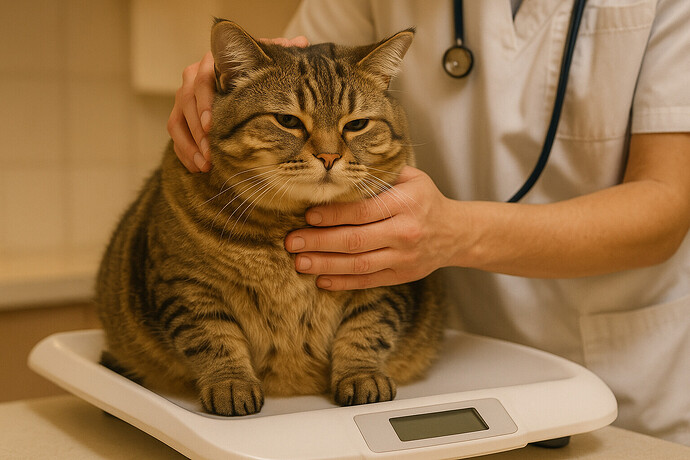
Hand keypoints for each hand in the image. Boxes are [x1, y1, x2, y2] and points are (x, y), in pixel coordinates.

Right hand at [168, 36, 308, 172]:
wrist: (246, 85)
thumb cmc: (258, 74)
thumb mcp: (269, 64)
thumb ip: (280, 55)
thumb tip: (301, 42)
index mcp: (212, 62)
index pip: (202, 79)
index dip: (206, 103)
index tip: (213, 125)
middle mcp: (194, 77)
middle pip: (185, 100)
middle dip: (198, 129)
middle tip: (210, 150)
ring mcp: (185, 97)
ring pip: (177, 119)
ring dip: (191, 144)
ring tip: (206, 163)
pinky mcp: (180, 116)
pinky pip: (175, 134)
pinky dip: (185, 152)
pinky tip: (198, 167)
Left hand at [284, 166, 459, 289]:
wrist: (456, 233)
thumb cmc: (426, 200)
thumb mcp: (411, 178)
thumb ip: (380, 174)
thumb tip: (340, 165)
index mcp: (406, 203)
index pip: (362, 211)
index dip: (333, 215)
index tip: (307, 215)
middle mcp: (405, 232)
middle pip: (355, 240)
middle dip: (319, 242)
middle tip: (291, 241)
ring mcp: (404, 258)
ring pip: (359, 264)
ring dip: (325, 265)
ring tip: (300, 263)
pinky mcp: (402, 276)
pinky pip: (368, 281)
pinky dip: (343, 282)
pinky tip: (321, 280)